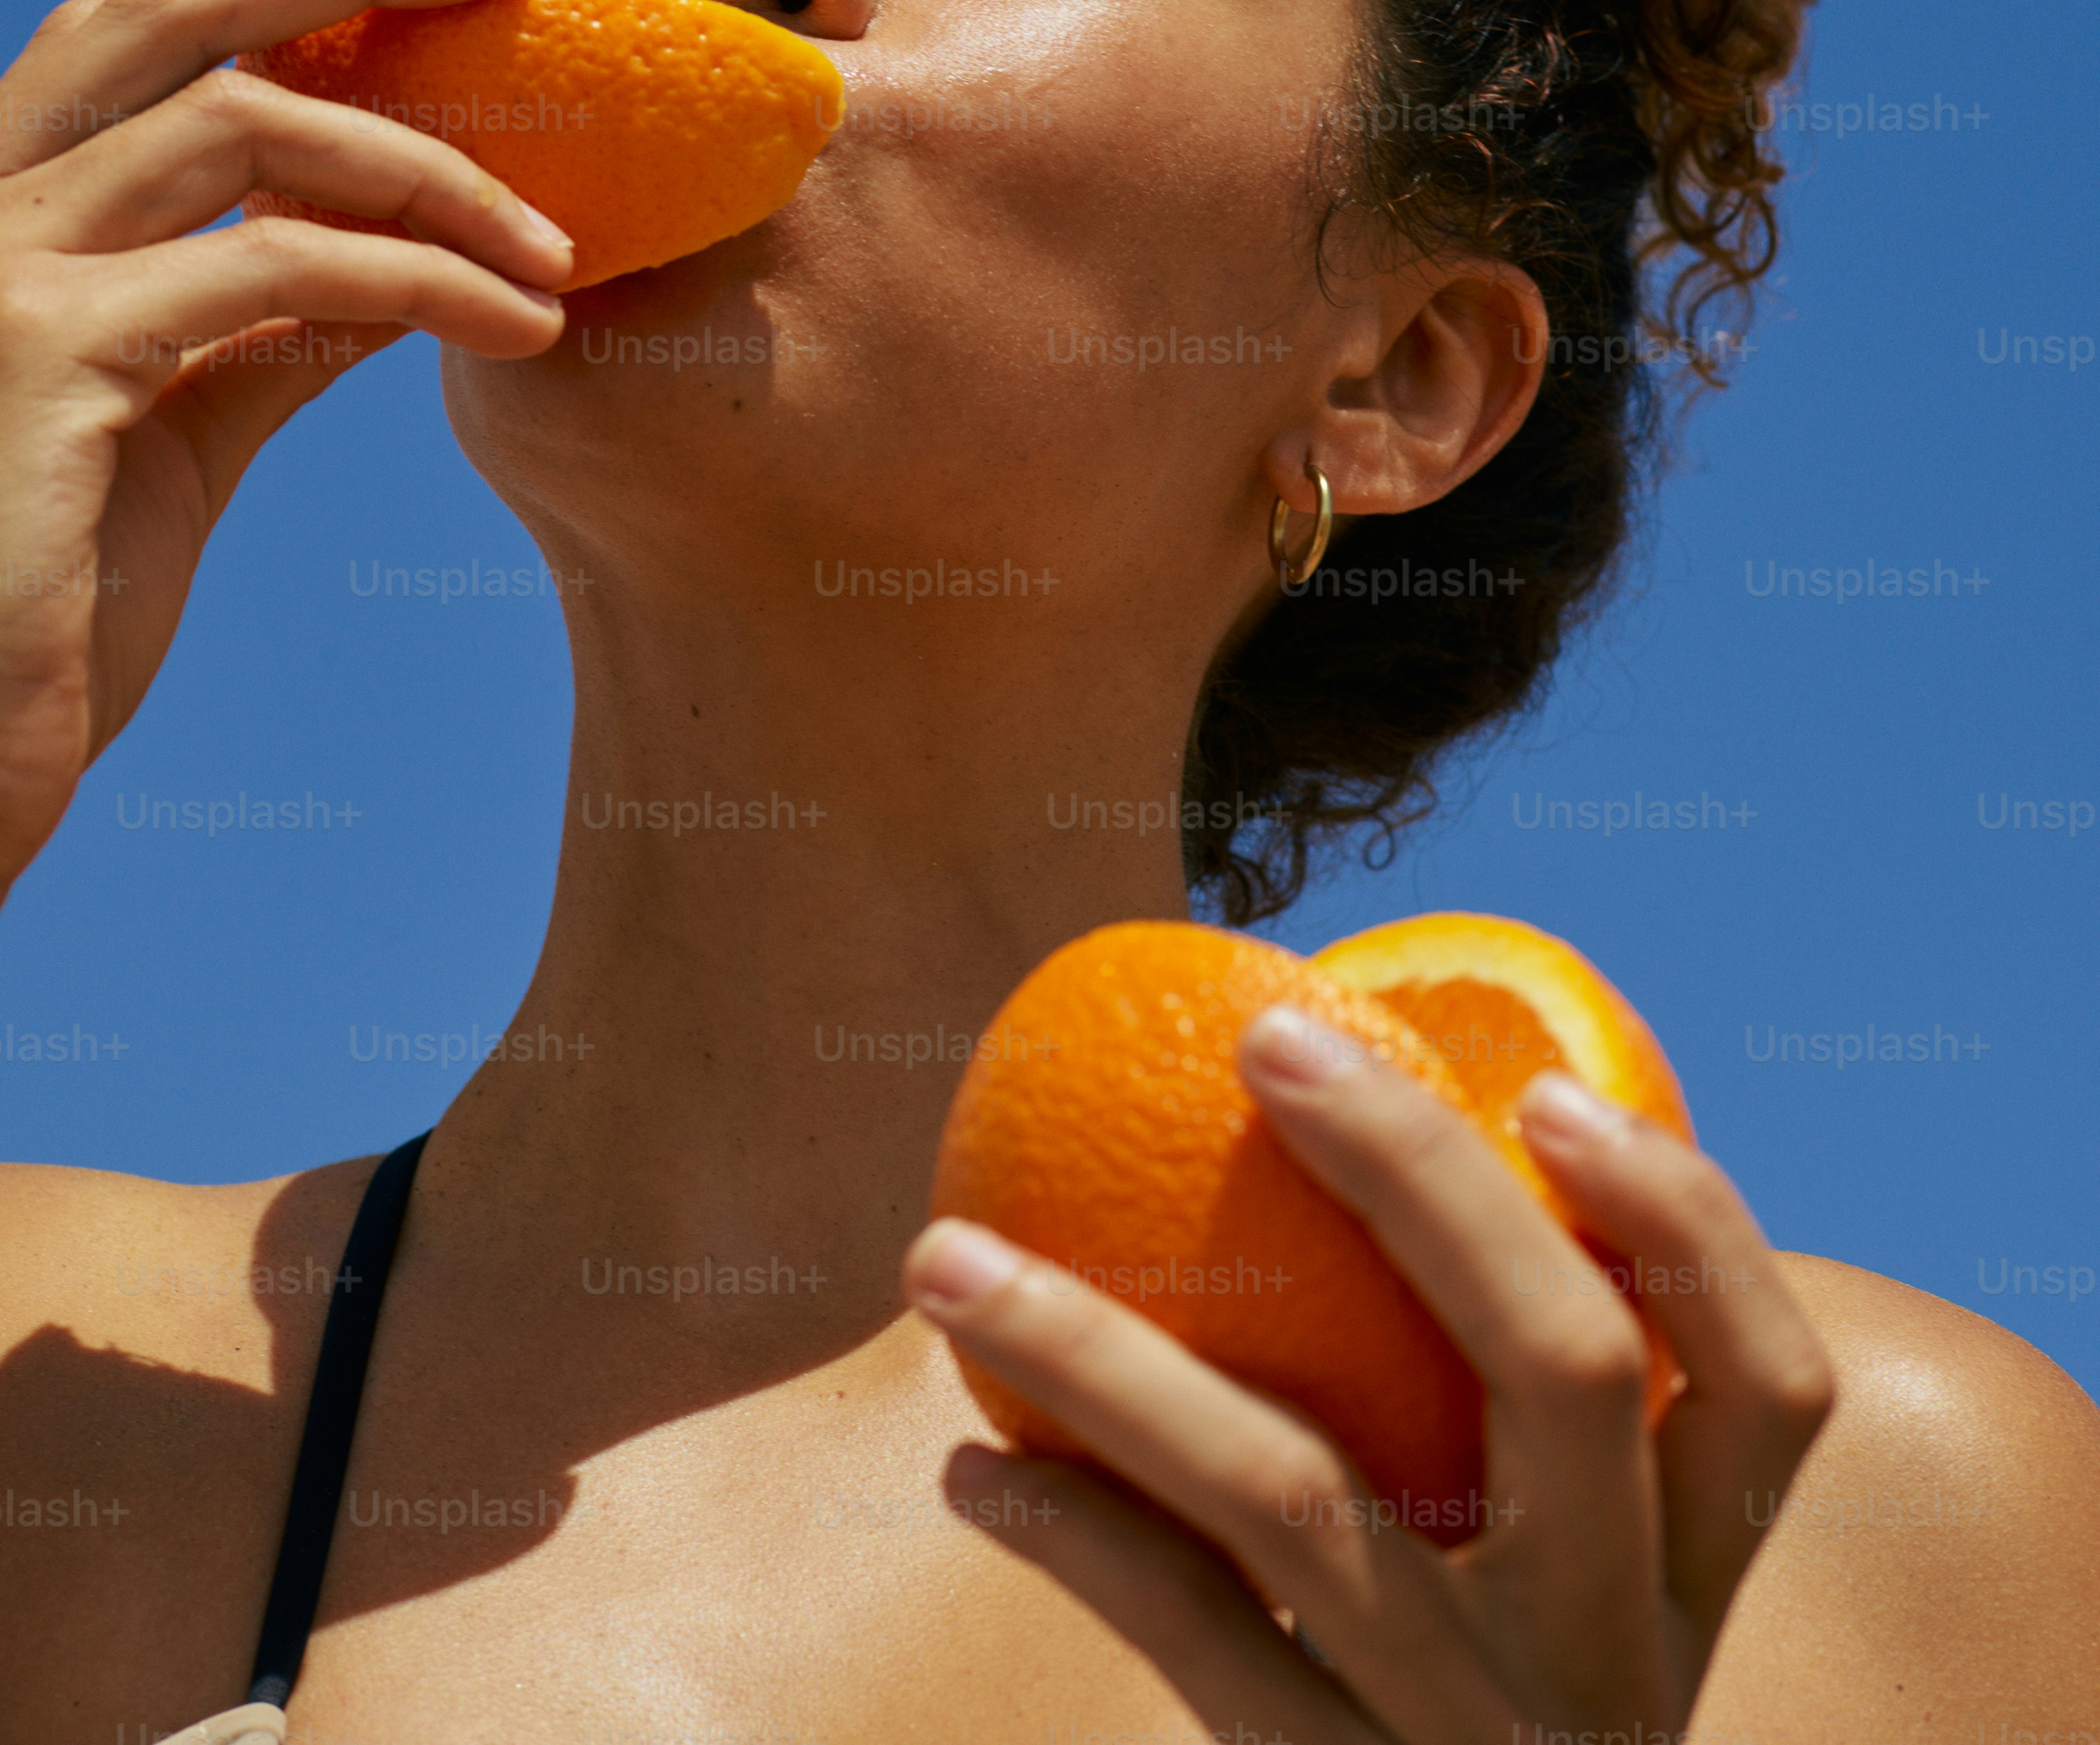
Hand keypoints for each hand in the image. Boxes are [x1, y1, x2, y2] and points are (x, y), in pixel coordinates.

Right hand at [0, 0, 569, 915]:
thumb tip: (392, 262)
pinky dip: (419, 280)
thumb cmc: (30, 631)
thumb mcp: (164, 438)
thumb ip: (258, 331)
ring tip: (555, 246)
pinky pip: (277, 266)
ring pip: (249, 127)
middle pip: (175, 9)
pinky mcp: (34, 351)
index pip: (131, 37)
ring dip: (431, 172)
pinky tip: (520, 322)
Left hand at [903, 1007, 1834, 1740]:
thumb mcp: (1523, 1615)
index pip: (1769, 1386)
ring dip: (1096, 1351)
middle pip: (1567, 1365)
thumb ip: (1480, 1439)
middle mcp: (1613, 1664)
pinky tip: (972, 1467)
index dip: (1685, 1221)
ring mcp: (1474, 1744)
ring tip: (942, 1253)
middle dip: (1423, 1174)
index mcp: (1684, 1593)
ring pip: (1294, 1498)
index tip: (1542, 1086)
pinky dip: (1074, 1529)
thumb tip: (1330, 1135)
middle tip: (1262, 1037)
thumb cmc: (1445, 1728)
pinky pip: (1192, 1633)